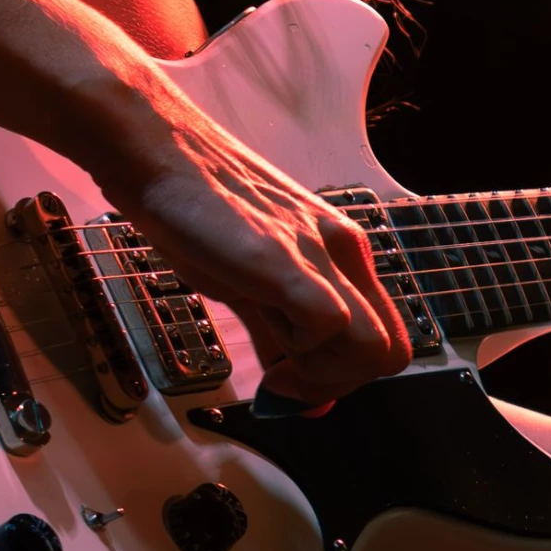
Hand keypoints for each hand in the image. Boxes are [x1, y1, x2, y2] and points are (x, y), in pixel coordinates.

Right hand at [96, 84, 411, 410]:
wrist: (159, 152)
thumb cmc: (197, 212)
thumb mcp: (248, 280)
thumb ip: (278, 337)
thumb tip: (297, 398)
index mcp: (344, 253)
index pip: (387, 340)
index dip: (345, 377)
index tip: (293, 379)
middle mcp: (346, 251)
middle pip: (390, 354)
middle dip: (337, 385)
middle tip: (284, 380)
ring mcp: (322, 254)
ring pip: (374, 350)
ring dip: (322, 375)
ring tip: (273, 361)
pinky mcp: (289, 261)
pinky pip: (329, 326)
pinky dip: (300, 353)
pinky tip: (262, 342)